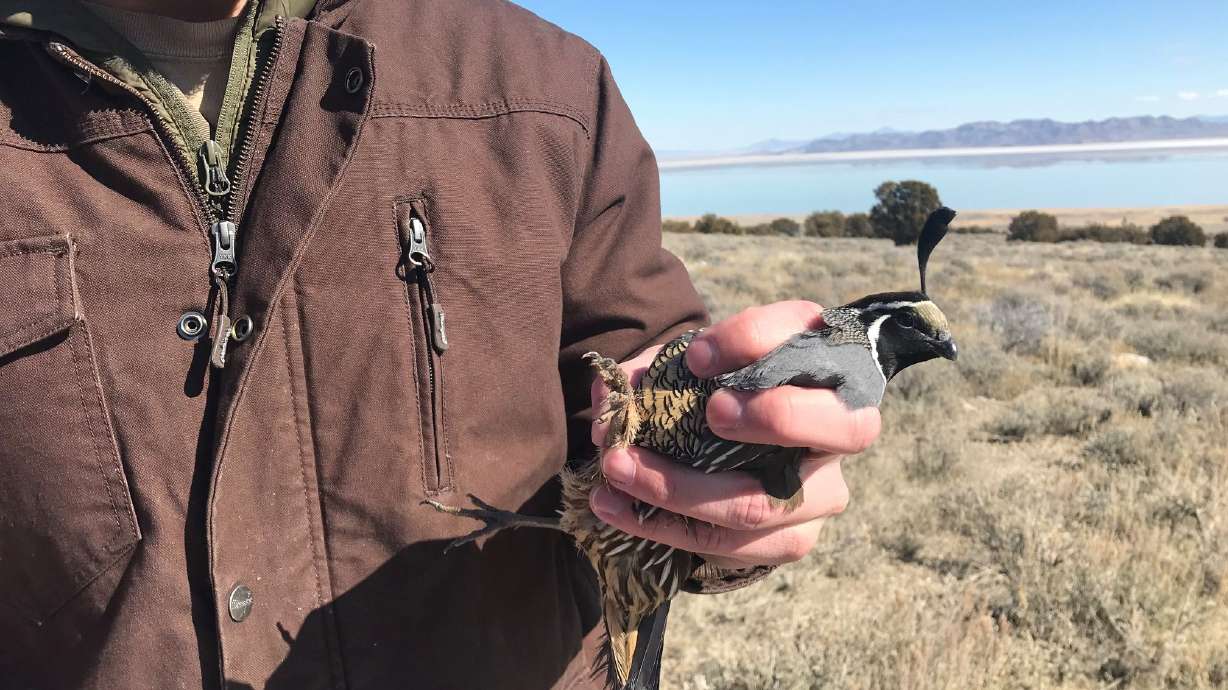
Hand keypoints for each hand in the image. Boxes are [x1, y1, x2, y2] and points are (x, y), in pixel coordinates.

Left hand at [588, 301, 881, 568]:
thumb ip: (657, 369)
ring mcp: (824, 491)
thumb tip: (609, 391)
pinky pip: (727, 544)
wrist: (742, 459)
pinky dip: (661, 525)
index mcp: (826, 360)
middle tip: (712, 411)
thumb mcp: (696, 366)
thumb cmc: (720, 391)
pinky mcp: (792, 539)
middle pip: (844, 426)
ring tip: (616, 467)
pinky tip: (613, 506)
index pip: (809, 336)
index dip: (755, 341)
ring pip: (758, 503)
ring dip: (676, 488)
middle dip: (776, 417)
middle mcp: (844, 426)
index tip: (696, 356)